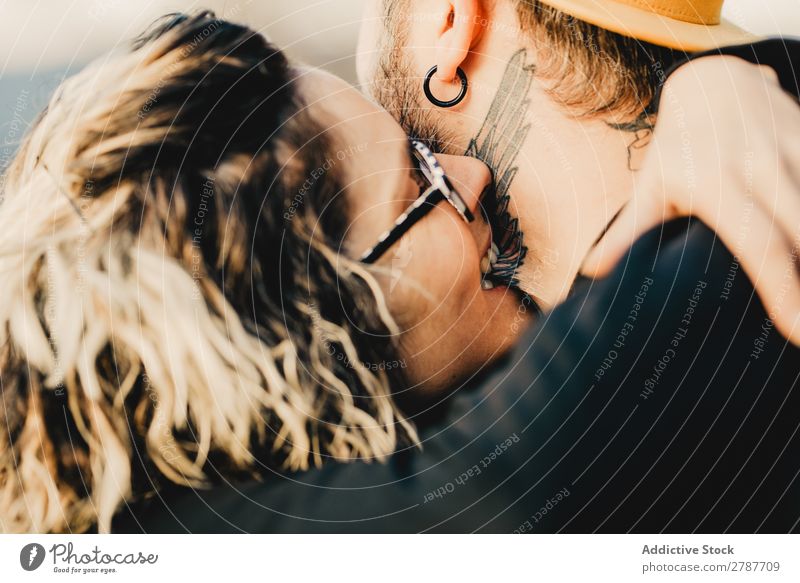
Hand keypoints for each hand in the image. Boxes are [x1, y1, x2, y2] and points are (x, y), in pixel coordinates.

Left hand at [582, 55, 799, 343]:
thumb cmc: (676, 150)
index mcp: (715, 183)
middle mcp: (758, 162)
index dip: (781, 288)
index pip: (757, 242)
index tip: (797, 331)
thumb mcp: (650, 189)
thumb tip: (591, 270)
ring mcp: (790, 144)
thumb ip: (628, 232)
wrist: (711, 81)